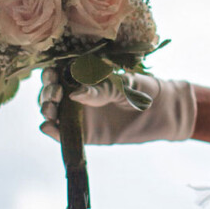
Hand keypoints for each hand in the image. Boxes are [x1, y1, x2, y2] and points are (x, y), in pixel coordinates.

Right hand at [38, 68, 196, 144]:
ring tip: (50, 111)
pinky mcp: (86, 134)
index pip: (60, 73)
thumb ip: (100, 90)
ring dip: (47, 111)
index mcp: (85, 77)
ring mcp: (81, 115)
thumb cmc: (143, 91)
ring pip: (54, 113)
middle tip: (55, 95)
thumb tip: (74, 93)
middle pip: (52, 93)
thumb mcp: (123, 87)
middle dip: (47, 93)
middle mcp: (78, 95)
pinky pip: (65, 134)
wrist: (162, 113)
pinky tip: (47, 128)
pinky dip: (54, 132)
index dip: (51, 74)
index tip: (52, 76)